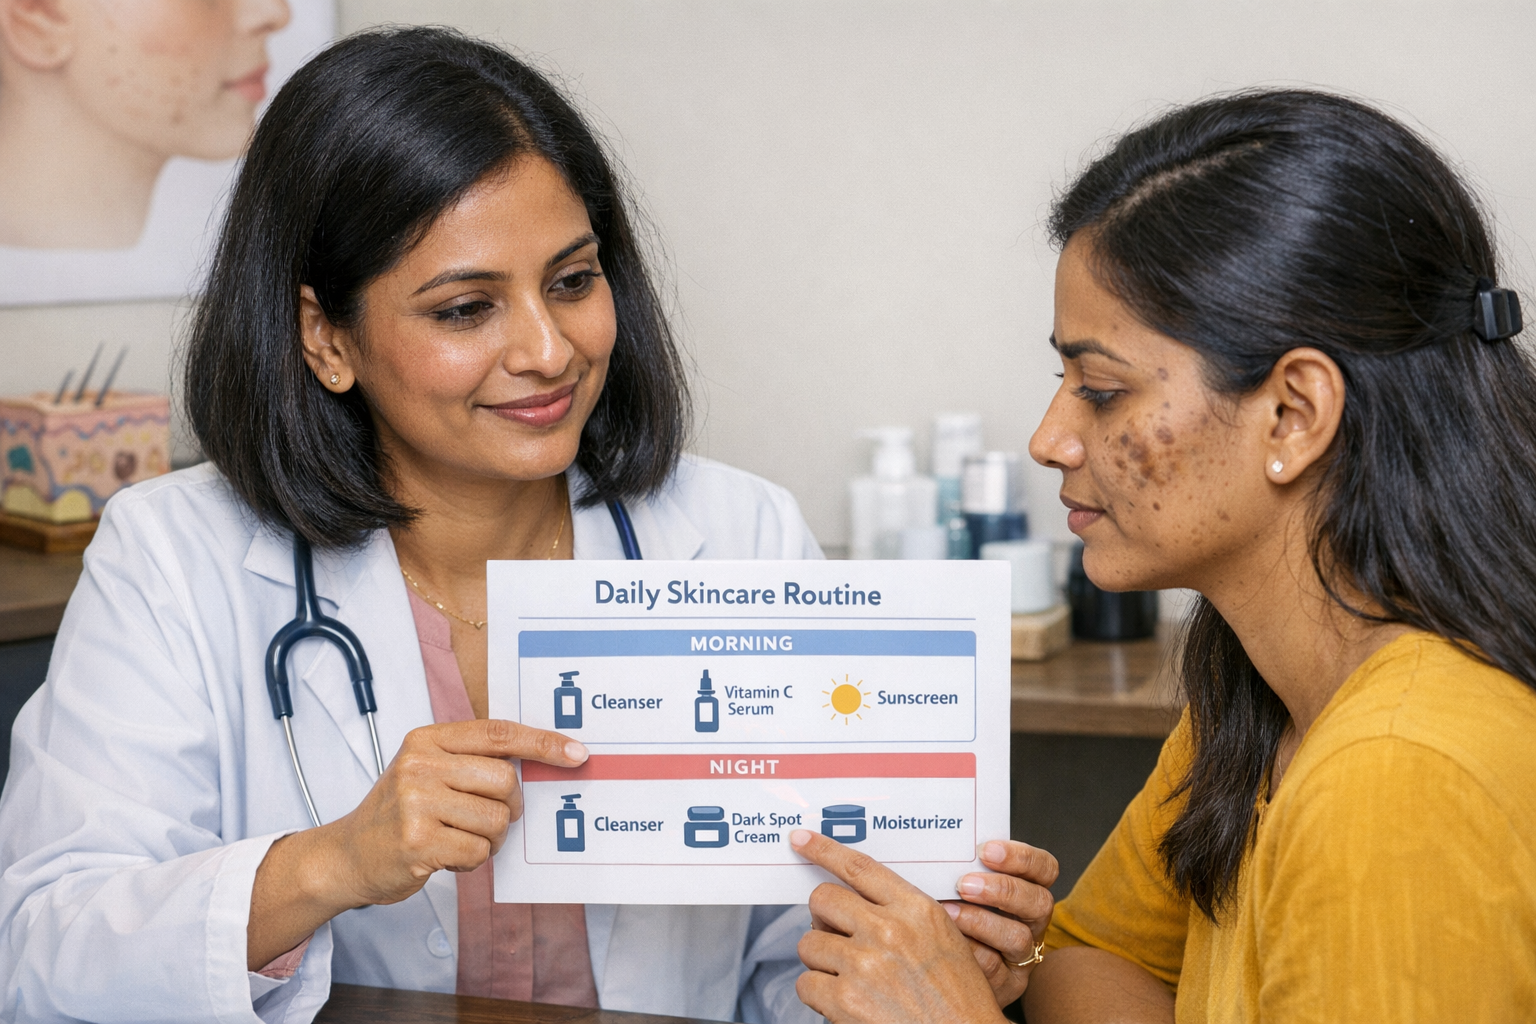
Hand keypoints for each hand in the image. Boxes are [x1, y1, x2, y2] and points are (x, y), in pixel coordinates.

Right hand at [324, 719, 586, 904]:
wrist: (347, 855)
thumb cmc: (399, 813)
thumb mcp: (427, 770)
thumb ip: (472, 761)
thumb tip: (541, 761)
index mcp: (427, 740)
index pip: (498, 734)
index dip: (542, 743)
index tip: (577, 753)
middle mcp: (419, 764)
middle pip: (505, 781)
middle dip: (509, 808)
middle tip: (489, 820)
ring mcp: (416, 802)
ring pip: (495, 820)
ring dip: (488, 840)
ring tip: (459, 839)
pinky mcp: (416, 841)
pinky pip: (478, 852)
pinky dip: (471, 861)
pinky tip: (445, 856)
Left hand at [790, 829, 1008, 1023]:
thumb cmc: (959, 1000)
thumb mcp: (944, 940)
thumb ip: (903, 914)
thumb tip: (856, 901)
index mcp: (917, 910)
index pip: (859, 867)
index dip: (824, 850)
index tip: (802, 840)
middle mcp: (889, 930)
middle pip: (823, 899)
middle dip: (822, 918)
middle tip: (835, 936)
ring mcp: (864, 964)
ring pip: (809, 943)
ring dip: (821, 961)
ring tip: (848, 978)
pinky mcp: (844, 999)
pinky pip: (807, 983)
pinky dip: (819, 994)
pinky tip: (843, 1002)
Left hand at [946, 839, 1058, 1007]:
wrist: (939, 972)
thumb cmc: (949, 912)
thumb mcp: (960, 887)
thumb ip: (961, 868)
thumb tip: (935, 845)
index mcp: (1026, 890)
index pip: (1044, 869)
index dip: (1022, 857)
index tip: (986, 851)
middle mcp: (1032, 923)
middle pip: (1040, 902)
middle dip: (1003, 890)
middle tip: (964, 884)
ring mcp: (1023, 956)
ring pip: (1019, 938)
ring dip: (982, 922)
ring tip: (949, 913)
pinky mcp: (1008, 985)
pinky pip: (995, 970)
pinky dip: (970, 952)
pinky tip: (945, 943)